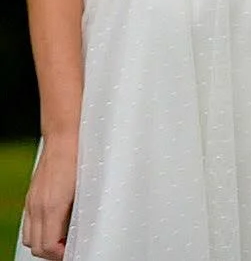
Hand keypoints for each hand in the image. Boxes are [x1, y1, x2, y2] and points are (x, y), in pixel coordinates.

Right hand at [21, 139, 74, 260]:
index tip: (74, 253)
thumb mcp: (87, 188)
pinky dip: (39, 230)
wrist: (65, 138)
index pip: (48, 246)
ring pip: (29, 236)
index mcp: (52, 207)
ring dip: (44, 243)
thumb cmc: (81, 159)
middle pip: (36, 246)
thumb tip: (84, 229)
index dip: (61, 255)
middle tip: (70, 250)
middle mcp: (38, 207)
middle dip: (52, 253)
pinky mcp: (31, 196)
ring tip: (64, 240)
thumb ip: (81, 212)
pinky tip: (56, 225)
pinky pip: (29, 223)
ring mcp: (31, 201)